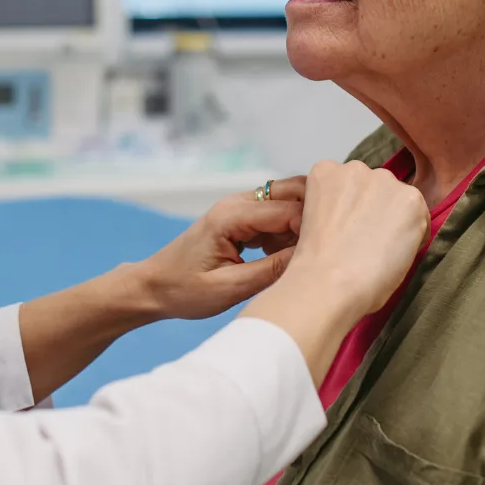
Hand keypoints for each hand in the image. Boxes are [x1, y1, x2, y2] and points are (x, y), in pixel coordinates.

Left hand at [16, 179, 306, 399]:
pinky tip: (294, 256)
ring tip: (315, 254)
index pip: (288, 209)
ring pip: (287, 202)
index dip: (314, 228)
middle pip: (292, 193)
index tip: (331, 251)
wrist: (153, 288)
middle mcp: (237, 203)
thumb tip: (309, 260)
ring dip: (303, 225)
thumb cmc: (184, 290)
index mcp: (232, 216)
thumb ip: (270, 271)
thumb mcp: (229, 289)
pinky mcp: (241, 220)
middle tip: (332, 246)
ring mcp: (239, 209)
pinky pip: (276, 216)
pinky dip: (290, 231)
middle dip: (315, 215)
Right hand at [241, 160, 427, 382]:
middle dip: (377, 211)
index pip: (351, 185)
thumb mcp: (314, 219)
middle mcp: (355, 168)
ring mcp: (384, 180)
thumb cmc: (316, 264)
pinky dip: (415, 235)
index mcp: (326, 171)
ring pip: (399, 200)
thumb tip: (359, 219)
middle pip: (377, 188)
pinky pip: (420, 215)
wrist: (328, 283)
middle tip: (369, 243)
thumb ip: (337, 207)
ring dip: (397, 220)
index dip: (355, 211)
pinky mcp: (409, 198)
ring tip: (381, 250)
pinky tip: (395, 253)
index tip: (353, 232)